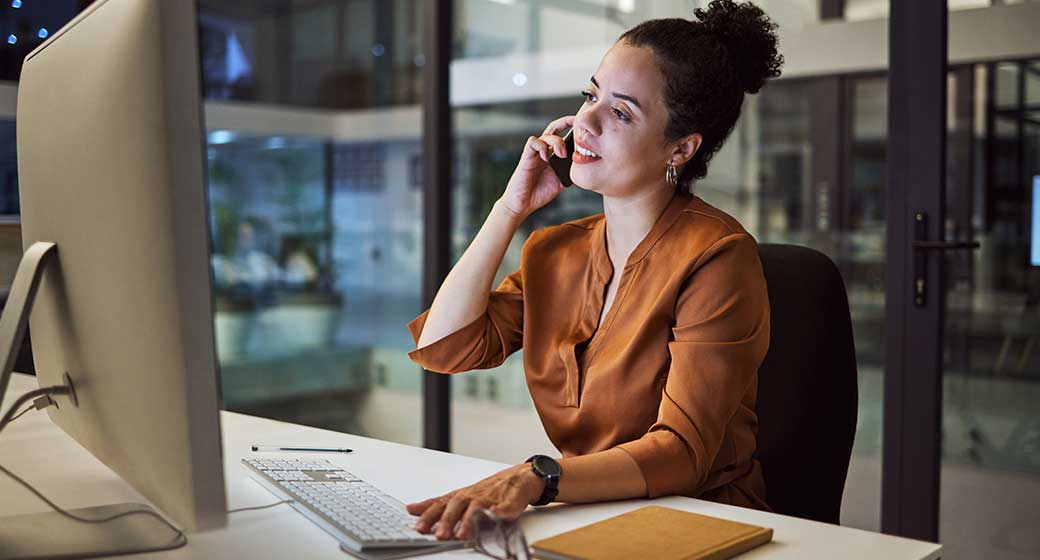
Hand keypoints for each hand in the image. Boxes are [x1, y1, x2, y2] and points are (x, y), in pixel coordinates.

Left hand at [405, 463, 543, 540]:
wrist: (518, 478)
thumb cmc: (488, 490)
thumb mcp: (461, 496)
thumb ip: (439, 505)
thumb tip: (413, 508)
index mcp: (460, 496)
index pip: (440, 503)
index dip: (429, 514)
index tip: (418, 525)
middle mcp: (472, 496)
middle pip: (456, 506)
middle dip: (447, 520)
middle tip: (439, 535)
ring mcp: (490, 499)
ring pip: (477, 508)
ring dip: (469, 521)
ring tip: (462, 534)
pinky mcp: (508, 503)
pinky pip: (503, 508)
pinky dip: (499, 512)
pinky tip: (496, 517)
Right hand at [498, 115, 575, 219]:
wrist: (523, 204)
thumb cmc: (539, 193)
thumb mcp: (561, 182)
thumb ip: (571, 172)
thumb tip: (586, 166)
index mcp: (552, 156)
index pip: (562, 135)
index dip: (572, 129)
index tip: (584, 128)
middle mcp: (544, 151)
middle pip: (553, 128)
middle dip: (565, 122)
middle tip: (576, 122)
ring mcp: (535, 154)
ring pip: (546, 135)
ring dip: (556, 141)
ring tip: (562, 155)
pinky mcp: (526, 157)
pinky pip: (533, 142)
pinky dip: (542, 147)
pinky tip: (546, 158)